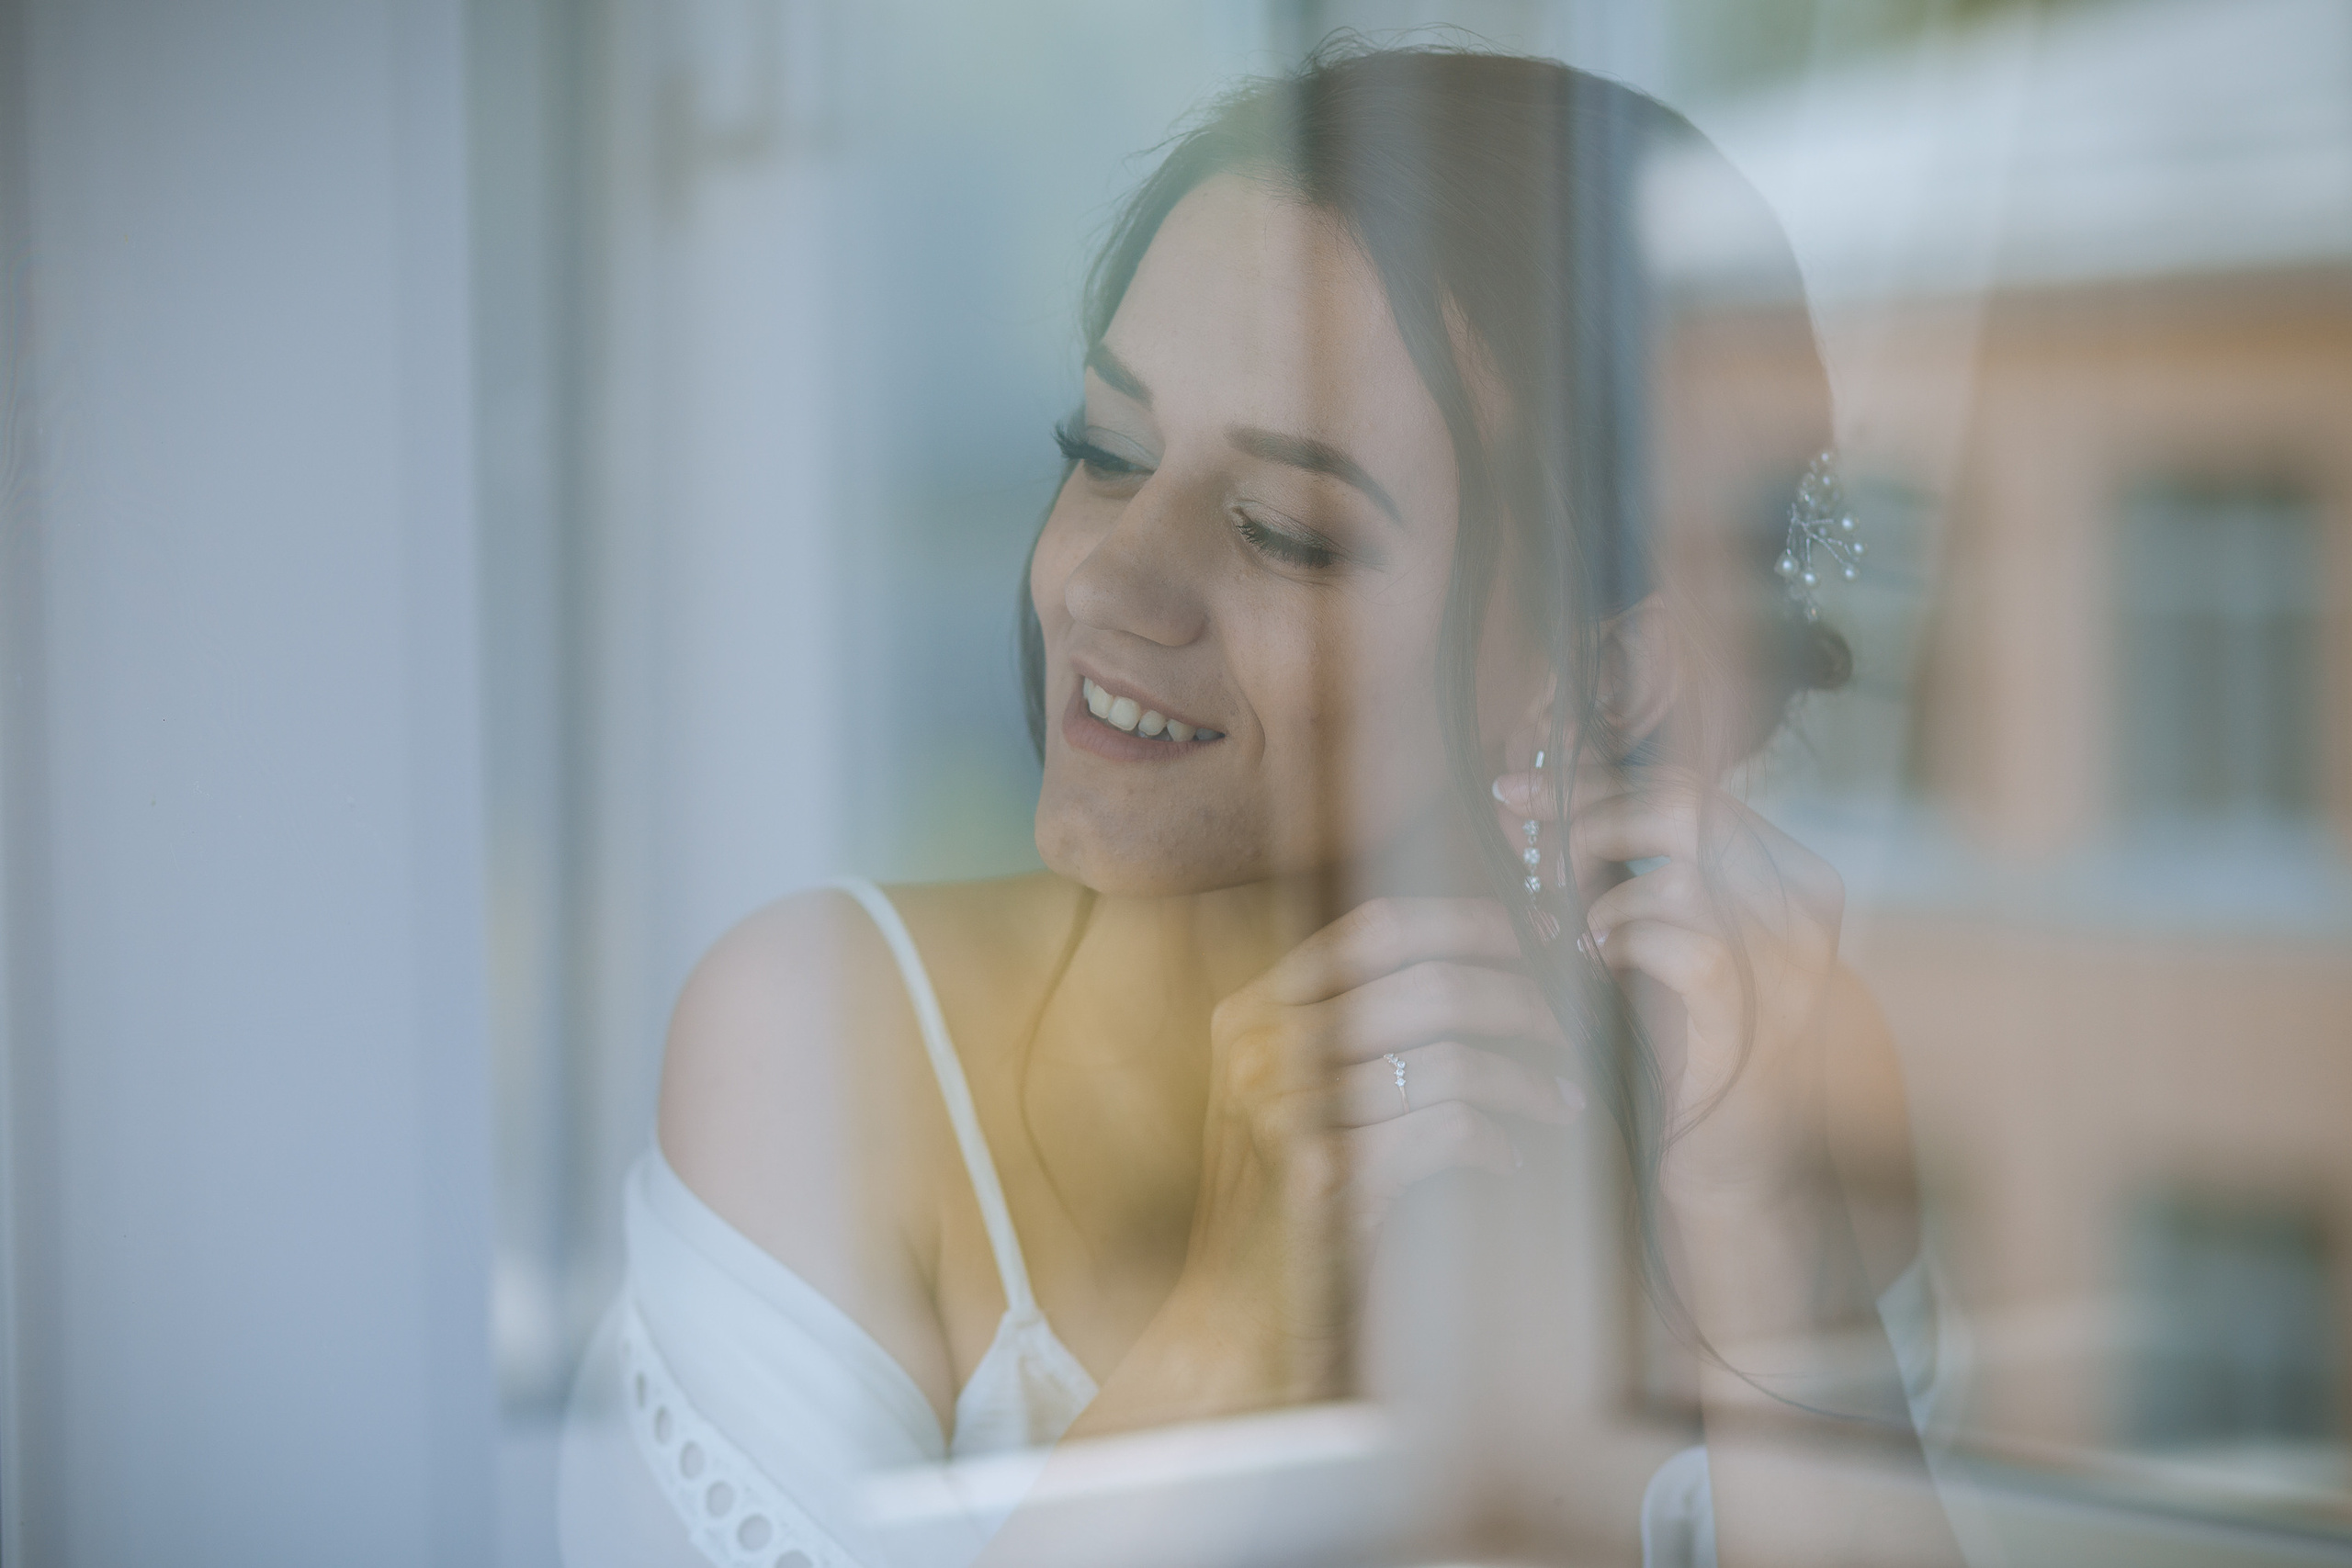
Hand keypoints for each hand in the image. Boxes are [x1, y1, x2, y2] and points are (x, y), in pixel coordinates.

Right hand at [1176, 896, 1585, 1397]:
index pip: (1373, 928)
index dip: (1466, 923)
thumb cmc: (1282, 1207)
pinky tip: (1509, 1155)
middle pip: (1425, 984)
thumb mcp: (1292, 1099)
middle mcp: (1259, 1049)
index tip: (1532, 936)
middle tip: (1563, 1031)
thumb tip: (1469, 969)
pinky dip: (1494, 1137)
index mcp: (1250, 1014)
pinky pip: (1446, 1128)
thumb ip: (1350, 1031)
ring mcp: (1284, 1110)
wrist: (1233, 1321)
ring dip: (1524, 1079)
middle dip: (1516, 1001)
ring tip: (1559, 1100)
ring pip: (1447, 1058)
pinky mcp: (1323, 1176)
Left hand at [1495, 763, 1845, 1213]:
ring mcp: (1790, 962)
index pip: (1691, 786)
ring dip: (1599, 901)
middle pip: (1689, 808)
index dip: (1596, 780)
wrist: (1734, 1160)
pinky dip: (1621, 947)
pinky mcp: (1757, 1015)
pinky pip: (1681, 944)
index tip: (1515, 787)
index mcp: (1788, 873)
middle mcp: (1804, 906)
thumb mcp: (1652, 934)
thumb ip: (1609, 867)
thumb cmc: (1684, 1044)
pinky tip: (1593, 968)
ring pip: (1678, 877)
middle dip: (1589, 819)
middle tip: (1530, 850)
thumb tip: (1518, 798)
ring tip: (1571, 937)